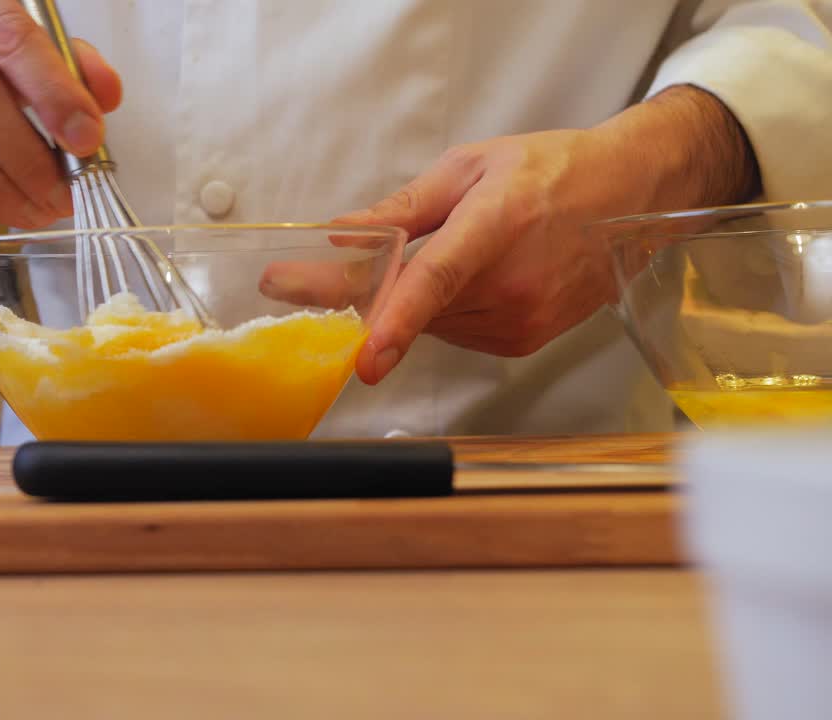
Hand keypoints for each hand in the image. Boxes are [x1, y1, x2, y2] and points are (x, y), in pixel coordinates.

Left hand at [339, 85, 760, 384]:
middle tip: (337, 270)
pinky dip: (450, 311)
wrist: (632, 194)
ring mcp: (522, 319)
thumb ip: (403, 207)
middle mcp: (512, 284)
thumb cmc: (551, 171)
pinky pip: (458, 333)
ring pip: (434, 324)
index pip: (437, 282)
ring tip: (460, 254)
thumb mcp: (470, 167)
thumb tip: (343, 231)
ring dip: (421, 300)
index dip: (397, 321)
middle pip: (416, 307)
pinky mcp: (524, 341)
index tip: (367, 358)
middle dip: (376, 294)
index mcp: (496, 225)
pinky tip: (478, 277)